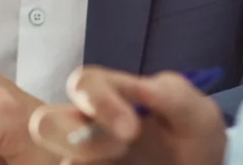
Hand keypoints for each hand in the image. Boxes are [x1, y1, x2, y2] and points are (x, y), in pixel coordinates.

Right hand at [28, 67, 227, 164]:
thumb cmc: (193, 134)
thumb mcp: (196, 115)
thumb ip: (173, 97)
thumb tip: (143, 89)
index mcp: (110, 96)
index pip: (84, 84)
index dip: (100, 102)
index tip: (132, 128)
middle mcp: (87, 127)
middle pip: (46, 124)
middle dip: (72, 138)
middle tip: (122, 146)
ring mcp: (87, 157)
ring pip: (63, 161)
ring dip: (84, 160)